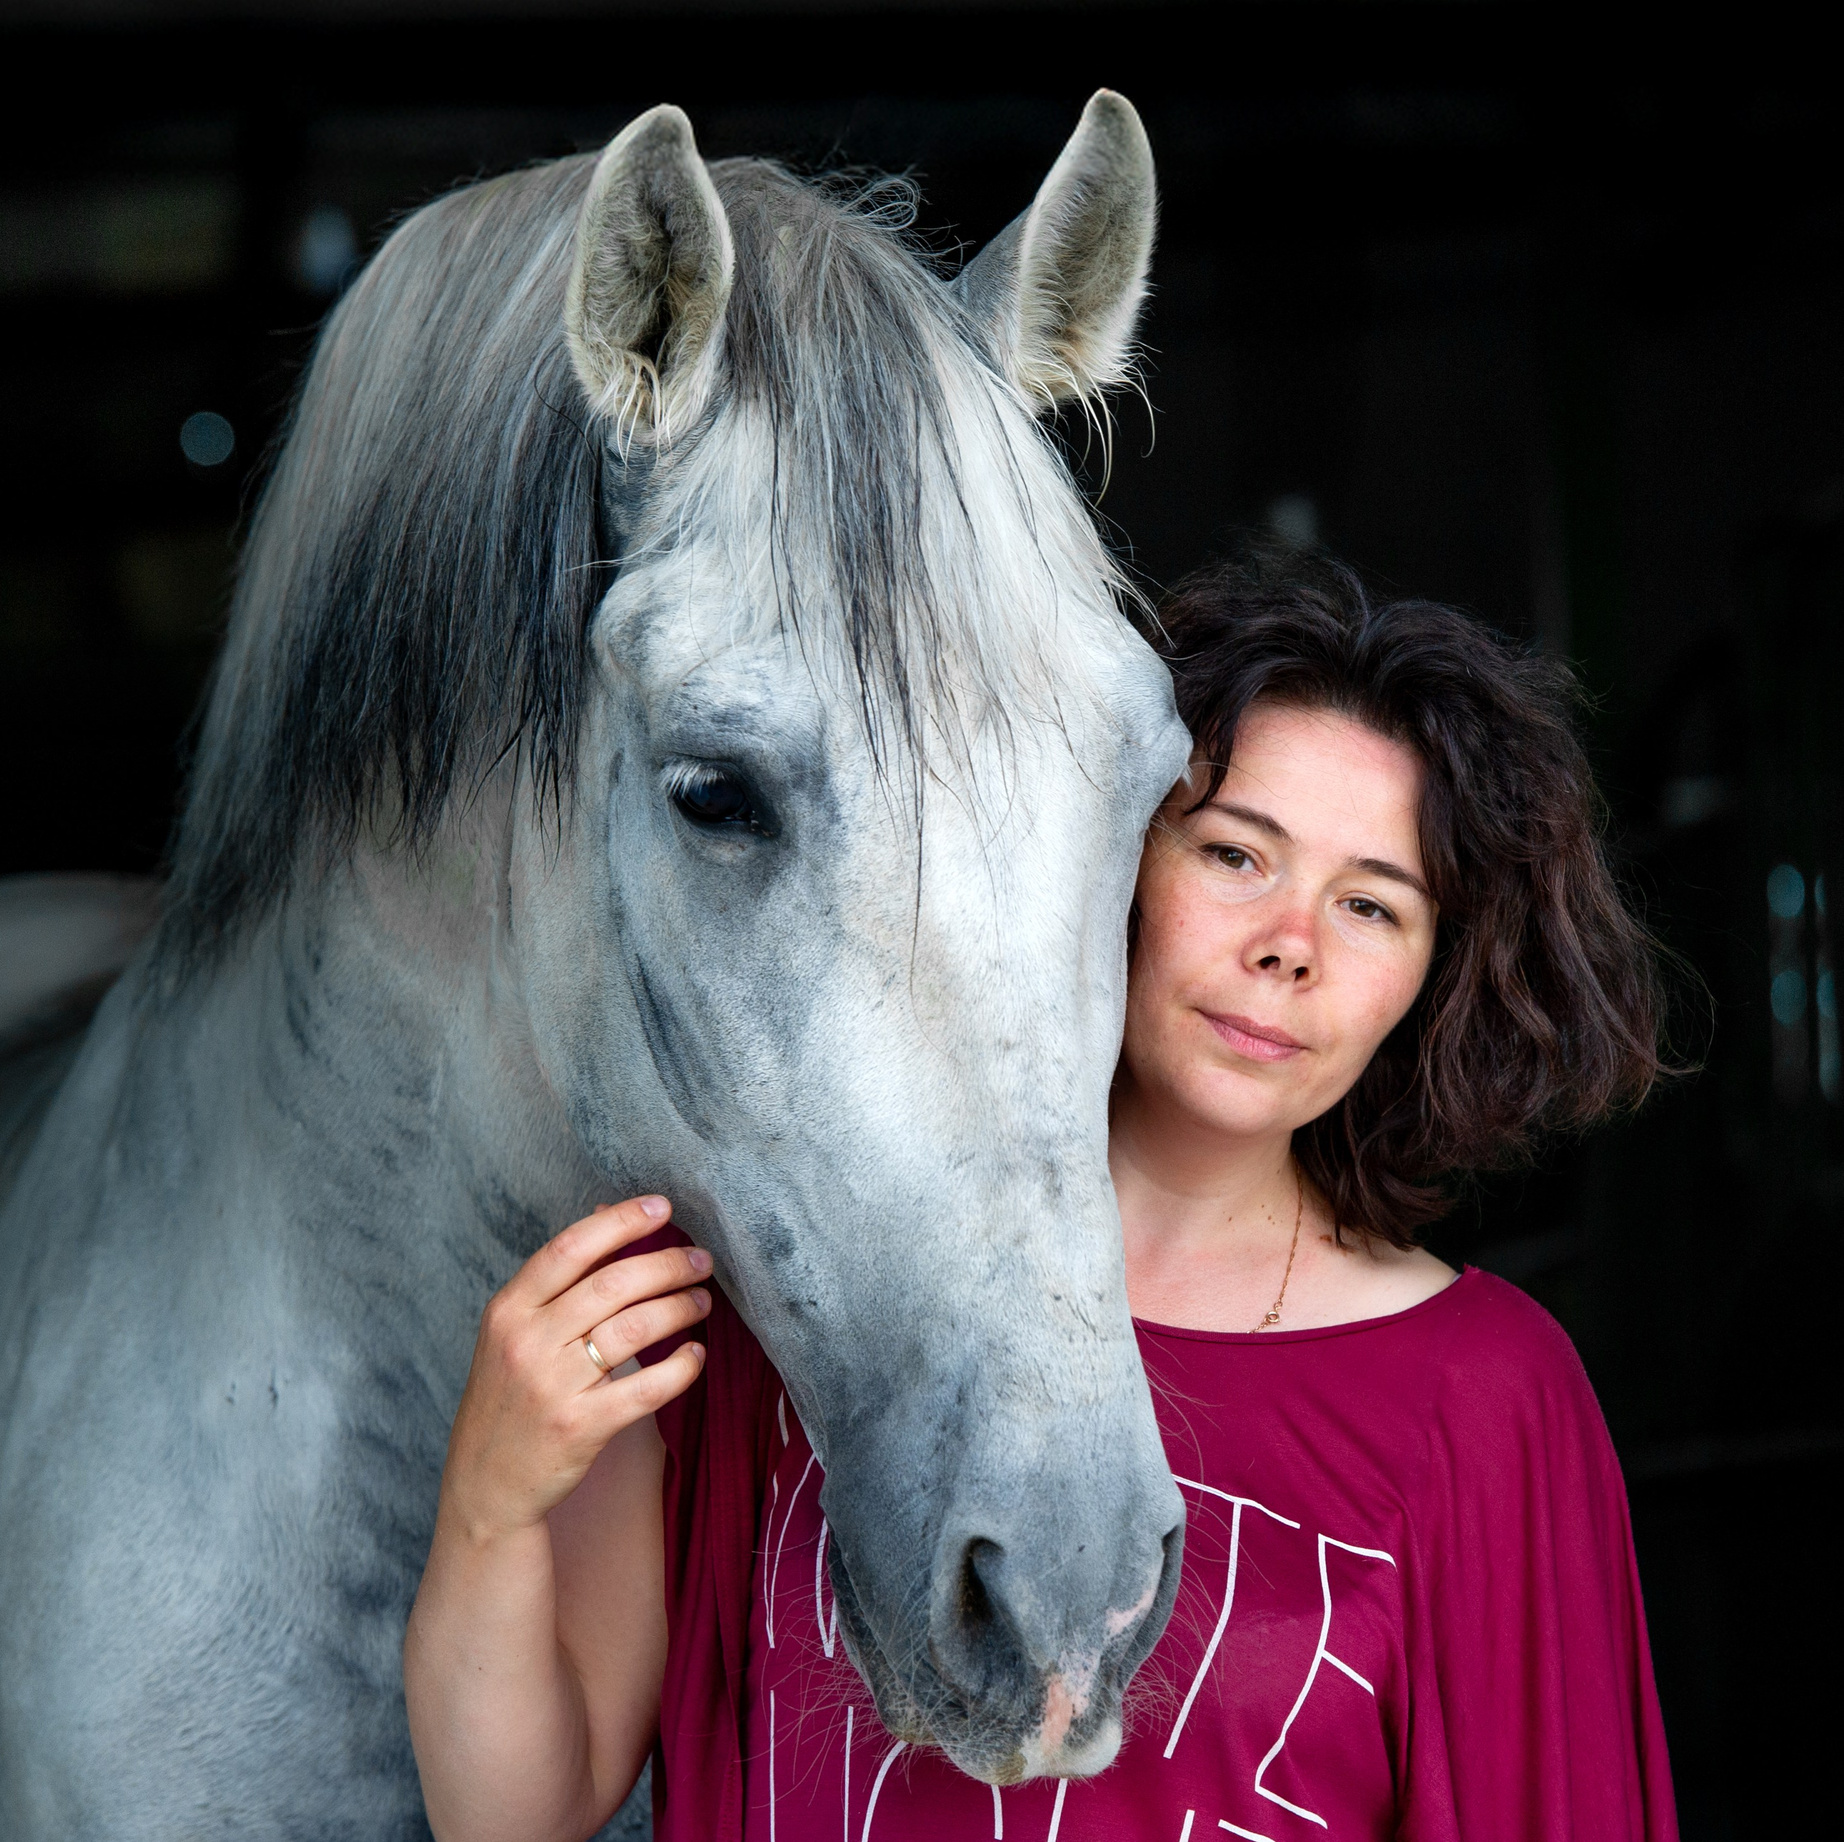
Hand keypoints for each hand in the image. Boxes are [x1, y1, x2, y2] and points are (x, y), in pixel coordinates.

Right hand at [439, 1196, 711, 1543]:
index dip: (622, 1221)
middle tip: (701, 1261)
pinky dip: (681, 1367)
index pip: (571, 1247)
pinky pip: (647, 1387)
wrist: (485, 1484)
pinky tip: (695, 1355)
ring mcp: (553, 1386)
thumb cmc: (509, 1397)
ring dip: (680, 1308)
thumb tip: (610, 1213)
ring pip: (635, 1328)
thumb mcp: (514, 1332)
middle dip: (668, 1265)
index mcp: (509, 1310)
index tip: (664, 1207)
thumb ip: (560, 1280)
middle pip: (613, 1284)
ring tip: (702, 1301)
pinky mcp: (582, 1427)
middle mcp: (527, 1342)